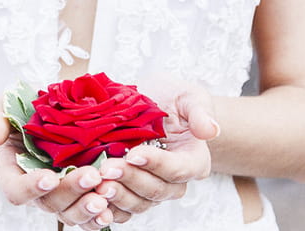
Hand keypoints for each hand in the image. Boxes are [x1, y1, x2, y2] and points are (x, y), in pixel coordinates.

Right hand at [0, 113, 114, 228]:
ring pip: (69, 213)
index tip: (49, 177)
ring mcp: (56, 194)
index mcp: (12, 171)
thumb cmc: (17, 111)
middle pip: (48, 202)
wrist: (38, 117)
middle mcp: (34, 189)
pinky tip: (112, 209)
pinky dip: (98, 217)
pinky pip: (85, 214)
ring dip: (86, 208)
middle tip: (92, 176)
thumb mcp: (3, 107)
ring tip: (104, 198)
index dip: (31, 188)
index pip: (16, 189)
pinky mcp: (76, 195)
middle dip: (71, 191)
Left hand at [92, 84, 219, 223]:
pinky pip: (123, 209)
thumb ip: (199, 112)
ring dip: (117, 195)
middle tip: (107, 167)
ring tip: (97, 182)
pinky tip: (92, 197)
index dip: (155, 164)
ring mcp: (153, 188)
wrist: (152, 101)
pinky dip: (108, 207)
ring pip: (138, 203)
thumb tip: (211, 130)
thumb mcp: (189, 95)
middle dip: (130, 179)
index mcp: (194, 160)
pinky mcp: (133, 192)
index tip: (133, 153)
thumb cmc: (173, 96)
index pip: (177, 169)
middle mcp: (175, 181)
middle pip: (156, 190)